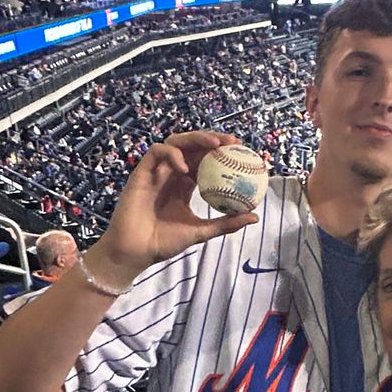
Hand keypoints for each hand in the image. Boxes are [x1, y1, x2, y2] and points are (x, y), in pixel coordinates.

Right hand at [92, 131, 259, 286]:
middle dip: (213, 139)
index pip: (205, 160)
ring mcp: (157, 171)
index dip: (222, 152)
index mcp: (185, 185)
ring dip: (195, 139)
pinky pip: (157, 152)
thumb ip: (226, 223)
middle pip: (193, 146)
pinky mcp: (141, 172)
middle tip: (233, 142)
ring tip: (215, 145)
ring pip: (175, 142)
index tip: (242, 152)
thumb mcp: (201, 232)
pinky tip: (185, 168)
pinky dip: (172, 154)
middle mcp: (172, 174)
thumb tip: (255, 217)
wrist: (136, 252)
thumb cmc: (164, 242)